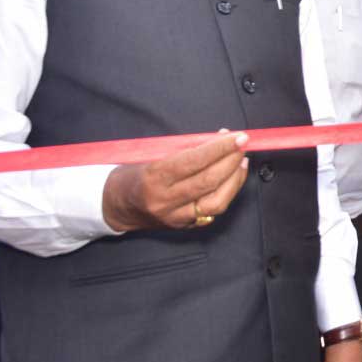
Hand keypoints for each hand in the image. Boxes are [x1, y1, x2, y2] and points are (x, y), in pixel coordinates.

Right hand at [101, 131, 248, 231]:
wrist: (117, 206)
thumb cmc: (136, 173)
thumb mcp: (154, 154)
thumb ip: (186, 148)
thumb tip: (220, 138)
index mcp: (154, 177)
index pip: (194, 161)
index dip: (220, 148)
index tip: (238, 136)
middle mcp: (165, 200)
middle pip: (208, 181)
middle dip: (231, 160)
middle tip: (243, 144)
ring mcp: (175, 217)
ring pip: (216, 201)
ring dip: (235, 178)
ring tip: (241, 160)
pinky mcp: (184, 226)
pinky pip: (213, 210)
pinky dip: (228, 192)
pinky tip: (234, 177)